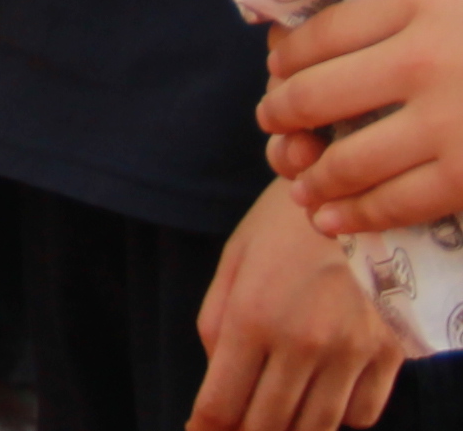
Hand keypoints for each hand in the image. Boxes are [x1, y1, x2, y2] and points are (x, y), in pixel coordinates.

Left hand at [191, 176, 404, 430]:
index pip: (222, 404)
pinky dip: (339, 418)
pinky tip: (322, 399)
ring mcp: (351, 352)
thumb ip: (216, 322)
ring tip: (272, 419)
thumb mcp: (234, 261)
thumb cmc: (285, 225)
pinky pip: (362, 414)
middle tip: (232, 429)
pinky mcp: (388, 354)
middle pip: (266, 425)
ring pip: (315, 427)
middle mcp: (303, 343)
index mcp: (253, 318)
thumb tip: (216, 376)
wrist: (359, 196)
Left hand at [267, 0, 462, 235]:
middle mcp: (424, 59)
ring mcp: (449, 124)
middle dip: (283, 113)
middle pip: (316, 94)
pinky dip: (355, 214)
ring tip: (300, 179)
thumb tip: (309, 38)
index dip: (286, 58)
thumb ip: (404, 13)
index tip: (277, 69)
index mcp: (420, 1)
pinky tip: (333, 218)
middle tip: (273, 122)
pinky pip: (396, 202)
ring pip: (347, 157)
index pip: (319, 34)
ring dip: (312, 173)